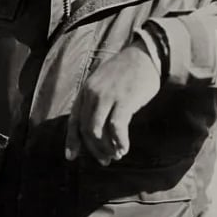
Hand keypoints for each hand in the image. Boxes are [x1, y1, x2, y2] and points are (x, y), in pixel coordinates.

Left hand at [65, 42, 160, 165]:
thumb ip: (96, 100)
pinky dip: (119, 141)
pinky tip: (125, 148)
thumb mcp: (103, 82)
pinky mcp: (124, 100)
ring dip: (106, 148)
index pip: (73, 120)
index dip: (72, 141)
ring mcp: (107, 96)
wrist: (145, 55)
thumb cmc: (126, 71)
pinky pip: (116, 127)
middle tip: (105, 160)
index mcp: (85, 91)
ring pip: (97, 131)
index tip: (71, 157)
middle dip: (94, 149)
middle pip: (86, 129)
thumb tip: (95, 128)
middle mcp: (92, 94)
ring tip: (116, 155)